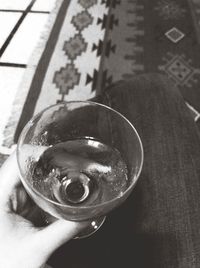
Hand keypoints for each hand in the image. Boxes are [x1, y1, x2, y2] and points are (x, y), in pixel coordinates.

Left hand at [0, 152, 86, 267]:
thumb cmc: (6, 264)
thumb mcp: (37, 248)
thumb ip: (65, 230)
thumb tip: (88, 215)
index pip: (16, 162)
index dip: (38, 151)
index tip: (58, 149)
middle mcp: (1, 194)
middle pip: (26, 165)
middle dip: (51, 161)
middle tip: (72, 160)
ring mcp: (10, 198)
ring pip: (31, 175)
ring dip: (51, 173)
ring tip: (71, 170)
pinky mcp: (18, 205)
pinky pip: (35, 188)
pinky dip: (49, 185)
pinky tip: (62, 185)